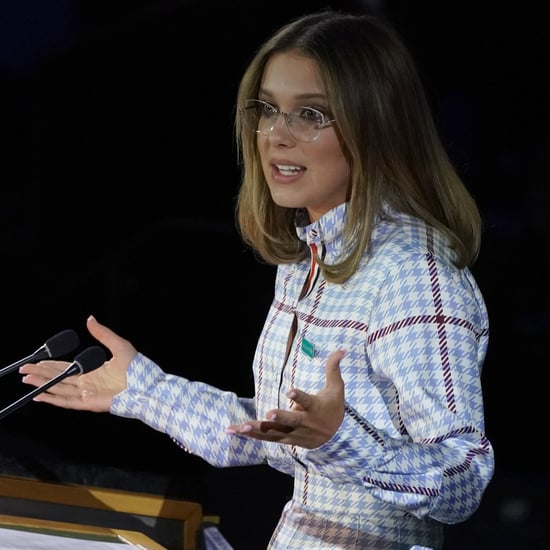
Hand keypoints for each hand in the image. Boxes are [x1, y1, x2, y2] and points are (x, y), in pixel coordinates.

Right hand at [18, 315, 136, 411]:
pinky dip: (53, 398)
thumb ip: (102, 333)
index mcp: (93, 371)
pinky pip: (67, 402)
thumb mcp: (119, 345)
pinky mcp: (89, 403)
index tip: (36, 360)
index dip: (51, 364)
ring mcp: (88, 394)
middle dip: (41, 373)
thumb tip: (90, 319)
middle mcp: (88, 383)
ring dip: (43, 384)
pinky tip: (41, 395)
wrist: (147, 385)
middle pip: (59, 378)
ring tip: (27, 379)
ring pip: (59, 389)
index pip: (67, 367)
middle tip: (24, 369)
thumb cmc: (138, 368)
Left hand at [226, 350, 345, 448]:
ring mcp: (294, 433)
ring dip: (256, 430)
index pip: (307, 401)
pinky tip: (235, 431)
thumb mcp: (336, 388)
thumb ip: (333, 368)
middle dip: (280, 418)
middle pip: (291, 421)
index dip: (298, 397)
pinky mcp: (286, 439)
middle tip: (268, 414)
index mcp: (315, 407)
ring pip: (274, 432)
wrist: (336, 436)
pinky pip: (267, 437)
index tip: (289, 391)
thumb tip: (342, 349)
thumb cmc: (333, 407)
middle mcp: (304, 422)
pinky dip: (252, 435)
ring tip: (239, 427)